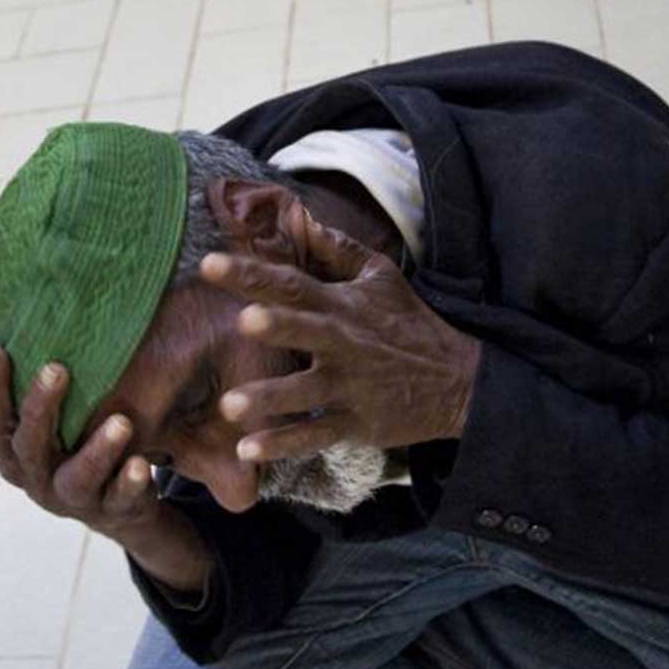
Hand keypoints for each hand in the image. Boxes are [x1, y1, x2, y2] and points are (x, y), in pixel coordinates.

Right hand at [0, 347, 165, 544]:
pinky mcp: (113, 511)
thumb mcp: (37, 427)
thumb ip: (2, 405)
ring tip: (121, 422)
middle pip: (30, 445)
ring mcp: (74, 499)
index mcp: (14, 453)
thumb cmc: (68, 451)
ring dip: (97, 451)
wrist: (116, 507)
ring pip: (77, 478)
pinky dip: (130, 483)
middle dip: (40, 408)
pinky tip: (142, 463)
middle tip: (57, 369)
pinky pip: (120, 499)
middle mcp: (37, 479)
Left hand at [199, 210, 481, 466]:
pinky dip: (283, 445)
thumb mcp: (381, 276)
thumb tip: (302, 216)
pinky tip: (247, 451)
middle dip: (276, 325)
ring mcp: (349, 386)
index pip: (292, 283)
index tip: (209, 264)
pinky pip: (315, 434)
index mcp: (341, 305)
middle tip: (242, 321)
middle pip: (304, 330)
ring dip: (270, 398)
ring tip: (230, 407)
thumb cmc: (410, 323)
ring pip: (305, 392)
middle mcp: (342, 343)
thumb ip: (337, 248)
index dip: (253, 273)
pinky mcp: (356, 424)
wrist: (458, 379)